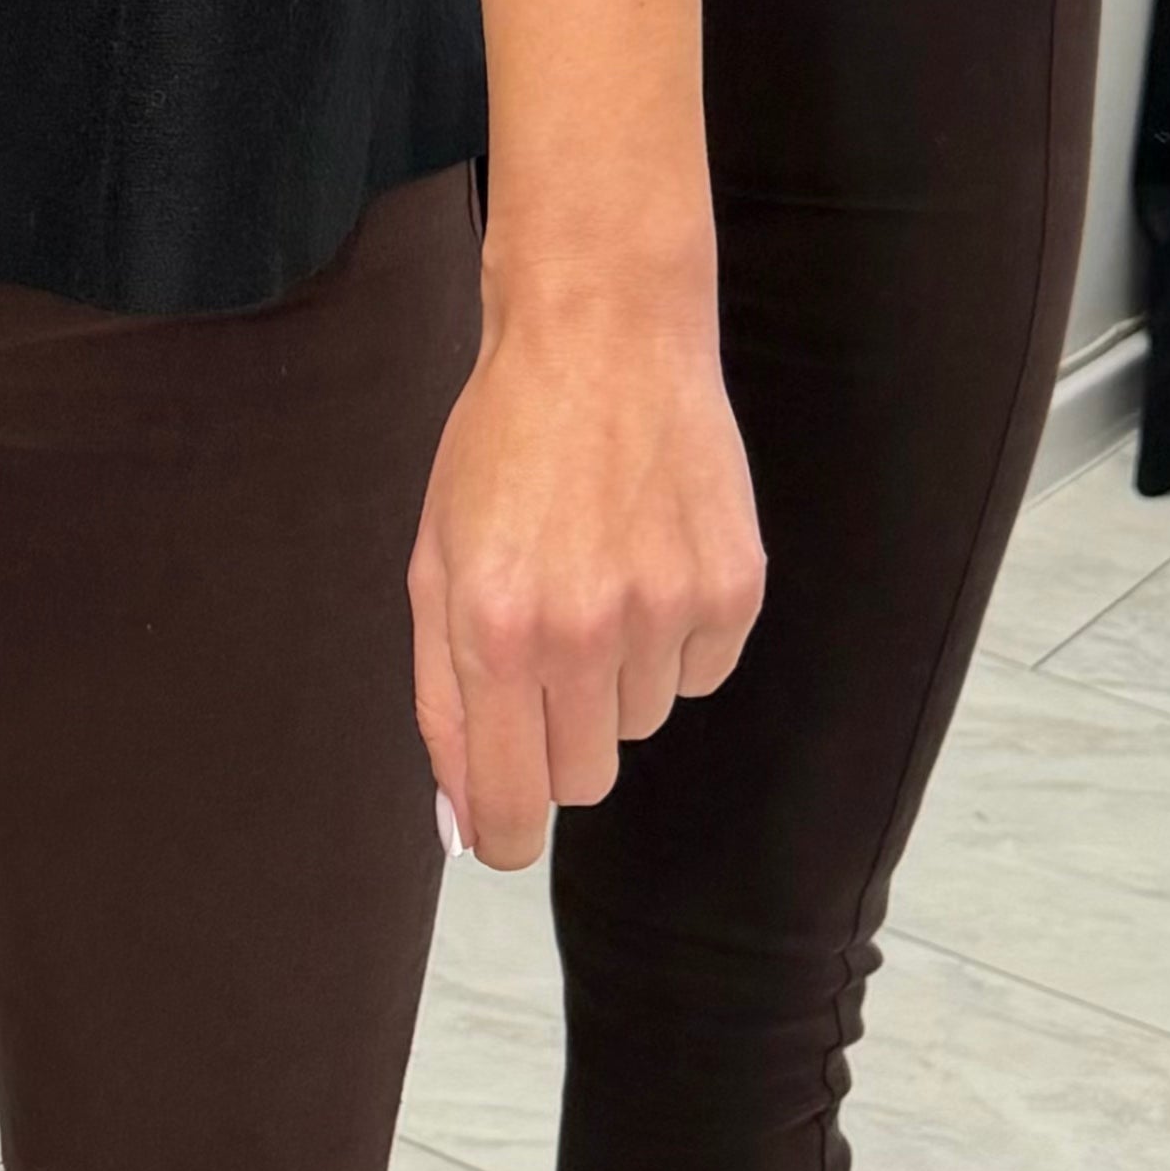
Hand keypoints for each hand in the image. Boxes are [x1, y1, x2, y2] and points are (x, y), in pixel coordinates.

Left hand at [408, 288, 764, 871]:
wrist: (603, 334)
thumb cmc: (503, 445)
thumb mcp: (436, 562)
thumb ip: (442, 700)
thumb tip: (461, 825)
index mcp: (495, 628)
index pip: (511, 805)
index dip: (504, 835)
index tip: (503, 831)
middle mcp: (583, 631)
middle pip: (582, 779)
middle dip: (555, 736)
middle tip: (545, 646)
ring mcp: (667, 611)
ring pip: (641, 725)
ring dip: (614, 678)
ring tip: (598, 573)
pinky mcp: (732, 591)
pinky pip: (699, 676)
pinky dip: (673, 640)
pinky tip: (649, 557)